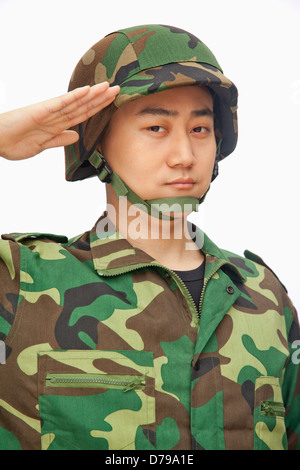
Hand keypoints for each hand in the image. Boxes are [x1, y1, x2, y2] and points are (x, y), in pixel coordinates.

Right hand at [0, 82, 119, 159]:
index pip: (82, 115)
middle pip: (82, 106)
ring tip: (108, 87)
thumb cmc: (14, 142)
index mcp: (56, 125)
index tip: (112, 102)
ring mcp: (49, 112)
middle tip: (118, 89)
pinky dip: (74, 97)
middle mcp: (55, 116)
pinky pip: (60, 103)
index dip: (97, 108)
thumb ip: (59, 140)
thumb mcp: (42, 145)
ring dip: (92, 94)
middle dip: (101, 98)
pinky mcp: (40, 111)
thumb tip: (75, 136)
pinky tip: (86, 91)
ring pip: (75, 102)